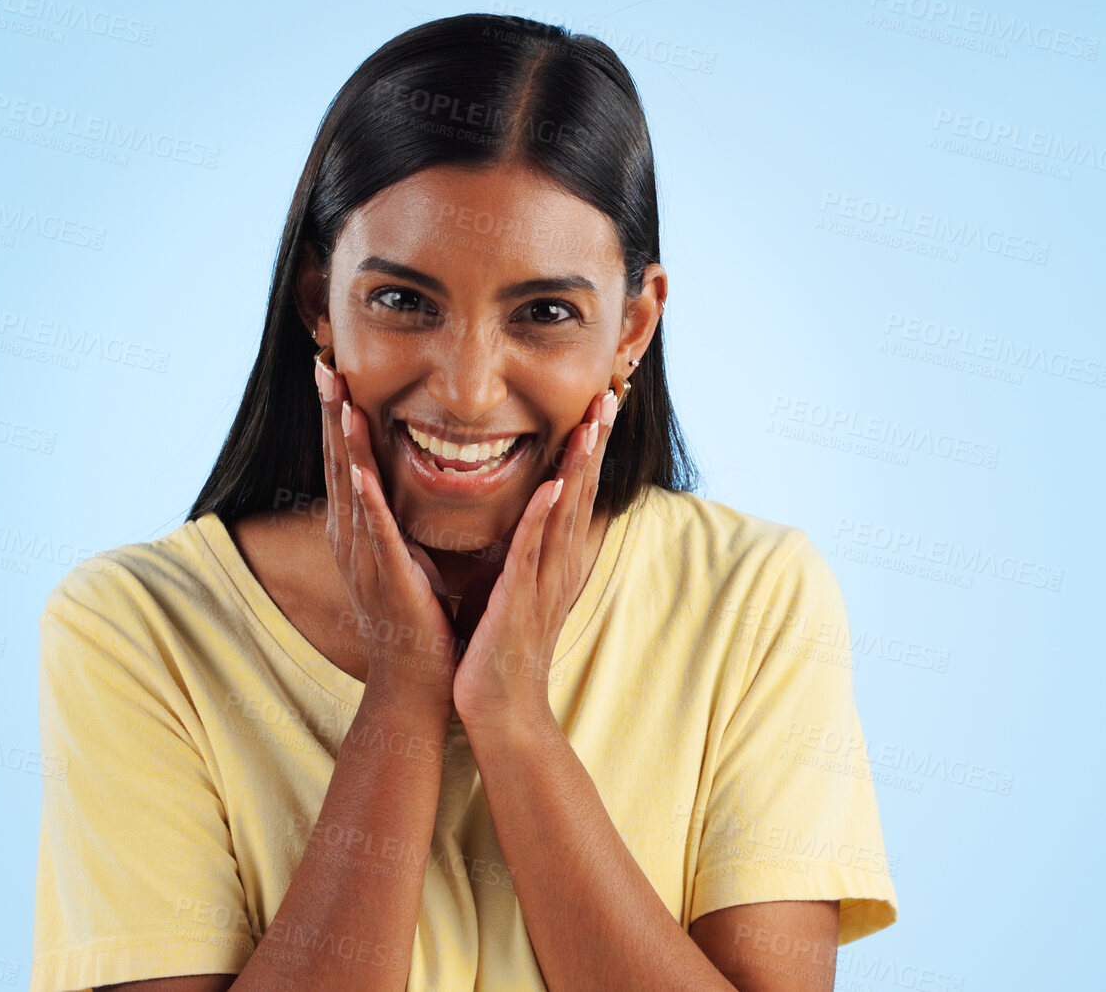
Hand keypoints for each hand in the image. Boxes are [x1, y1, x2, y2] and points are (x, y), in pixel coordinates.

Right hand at [315, 354, 459, 709]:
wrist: (418, 678)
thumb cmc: (418, 617)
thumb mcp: (405, 555)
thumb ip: (397, 520)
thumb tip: (401, 486)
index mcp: (358, 532)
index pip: (345, 461)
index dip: (339, 416)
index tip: (335, 372)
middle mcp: (351, 539)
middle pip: (337, 463)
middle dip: (332, 412)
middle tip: (324, 364)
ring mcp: (363, 557)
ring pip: (350, 487)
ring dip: (344, 440)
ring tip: (340, 396)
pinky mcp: (385, 576)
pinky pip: (375, 530)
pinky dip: (365, 497)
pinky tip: (360, 466)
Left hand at [452, 386, 620, 732]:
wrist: (498, 710)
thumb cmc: (496, 650)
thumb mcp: (509, 587)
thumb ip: (519, 552)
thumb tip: (519, 520)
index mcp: (550, 560)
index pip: (573, 492)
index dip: (586, 448)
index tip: (596, 405)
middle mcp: (555, 565)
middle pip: (582, 492)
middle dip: (594, 443)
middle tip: (609, 396)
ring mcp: (543, 582)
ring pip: (565, 512)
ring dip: (579, 466)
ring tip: (591, 423)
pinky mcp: (520, 600)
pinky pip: (533, 551)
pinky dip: (543, 516)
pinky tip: (554, 484)